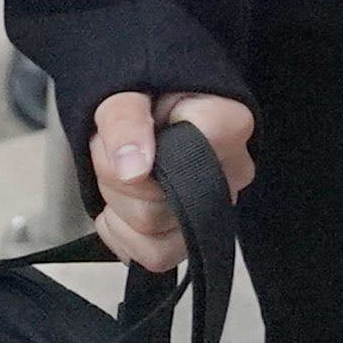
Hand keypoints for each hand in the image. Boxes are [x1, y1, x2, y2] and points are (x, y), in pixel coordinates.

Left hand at [85, 89, 253, 275]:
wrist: (145, 93)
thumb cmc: (142, 85)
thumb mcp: (122, 89)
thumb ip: (125, 122)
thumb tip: (133, 169)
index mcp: (226, 127)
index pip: (182, 171)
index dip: (133, 162)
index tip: (125, 134)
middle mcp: (230, 173)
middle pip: (157, 214)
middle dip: (114, 183)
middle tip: (112, 146)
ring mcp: (215, 206)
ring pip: (157, 243)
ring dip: (118, 208)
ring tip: (118, 169)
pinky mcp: (194, 228)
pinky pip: (155, 257)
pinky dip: (122, 234)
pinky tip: (119, 201)